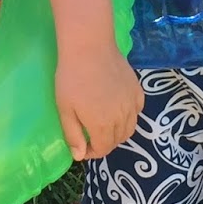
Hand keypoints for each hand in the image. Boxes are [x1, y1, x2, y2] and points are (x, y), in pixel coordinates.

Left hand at [54, 44, 143, 161]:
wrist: (89, 47)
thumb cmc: (71, 77)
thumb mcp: (65, 108)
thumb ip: (73, 134)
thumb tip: (80, 156)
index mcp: (102, 125)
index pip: (103, 149)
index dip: (92, 152)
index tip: (83, 146)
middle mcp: (121, 118)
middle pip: (117, 140)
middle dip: (105, 142)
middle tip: (92, 135)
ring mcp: (132, 103)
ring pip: (130, 128)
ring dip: (118, 132)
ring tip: (105, 124)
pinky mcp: (138, 90)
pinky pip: (137, 111)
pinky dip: (130, 116)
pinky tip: (119, 109)